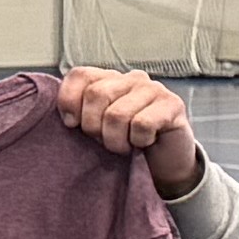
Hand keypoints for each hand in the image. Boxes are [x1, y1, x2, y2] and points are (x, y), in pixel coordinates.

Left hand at [57, 66, 207, 200]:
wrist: (165, 163)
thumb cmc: (126, 143)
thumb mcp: (96, 128)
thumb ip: (79, 115)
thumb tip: (66, 118)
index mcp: (109, 79)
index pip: (80, 75)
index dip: (69, 101)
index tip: (72, 125)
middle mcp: (131, 78)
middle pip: (96, 94)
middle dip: (93, 126)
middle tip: (103, 140)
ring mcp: (154, 89)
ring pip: (117, 114)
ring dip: (115, 140)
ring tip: (123, 146)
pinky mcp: (172, 104)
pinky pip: (141, 124)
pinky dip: (138, 141)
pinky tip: (144, 142)